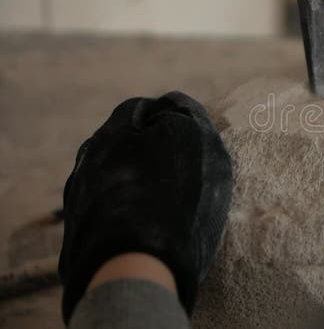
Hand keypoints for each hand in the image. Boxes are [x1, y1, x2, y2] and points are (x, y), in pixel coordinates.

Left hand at [58, 92, 232, 323]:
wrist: (136, 266)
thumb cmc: (174, 196)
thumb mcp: (195, 138)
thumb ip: (184, 112)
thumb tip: (170, 105)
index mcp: (110, 135)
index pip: (138, 108)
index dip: (167, 115)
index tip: (192, 134)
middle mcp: (86, 164)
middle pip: (121, 146)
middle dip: (148, 152)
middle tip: (183, 170)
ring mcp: (80, 203)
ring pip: (113, 181)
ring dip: (136, 186)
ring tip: (168, 206)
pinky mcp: (81, 240)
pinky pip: (111, 217)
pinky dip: (129, 218)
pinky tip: (150, 232)